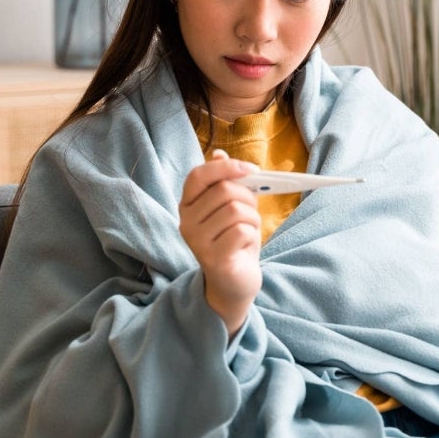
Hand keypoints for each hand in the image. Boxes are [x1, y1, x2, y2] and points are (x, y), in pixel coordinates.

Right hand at [178, 149, 262, 337]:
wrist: (234, 283)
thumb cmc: (233, 241)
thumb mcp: (230, 208)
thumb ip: (225, 183)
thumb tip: (219, 154)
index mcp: (187, 205)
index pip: (199, 175)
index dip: (226, 168)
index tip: (252, 170)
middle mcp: (186, 222)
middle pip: (225, 191)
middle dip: (249, 198)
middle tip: (252, 213)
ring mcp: (197, 242)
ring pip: (236, 211)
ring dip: (253, 220)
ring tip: (248, 233)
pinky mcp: (213, 259)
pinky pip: (242, 231)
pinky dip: (252, 236)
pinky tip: (245, 247)